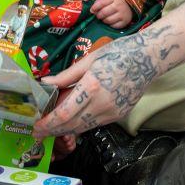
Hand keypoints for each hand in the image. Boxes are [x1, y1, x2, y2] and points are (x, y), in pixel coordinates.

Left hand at [32, 22, 178, 137]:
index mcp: (91, 88)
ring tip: (53, 125)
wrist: (147, 59)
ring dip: (66, 129)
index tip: (36, 128)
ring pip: (83, 127)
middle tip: (40, 131)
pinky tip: (73, 118)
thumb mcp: (88, 60)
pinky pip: (95, 123)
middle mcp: (102, 105)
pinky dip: (81, 123)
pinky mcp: (118, 115)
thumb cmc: (118, 54)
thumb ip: (66, 76)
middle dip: (53, 130)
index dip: (48, 124)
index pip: (64, 115)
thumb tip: (46, 83)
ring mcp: (112, 112)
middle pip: (72, 126)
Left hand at [91, 0, 132, 28]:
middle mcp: (119, 5)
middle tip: (99, 15)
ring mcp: (123, 14)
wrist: (130, 3)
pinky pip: (113, 26)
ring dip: (104, 20)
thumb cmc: (116, 0)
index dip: (94, 7)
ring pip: (108, 20)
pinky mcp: (125, 22)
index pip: (101, 3)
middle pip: (104, 13)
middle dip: (98, 15)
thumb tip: (92, 11)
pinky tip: (111, 21)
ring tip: (105, 18)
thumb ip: (99, 2)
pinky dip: (110, 24)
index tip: (92, 10)